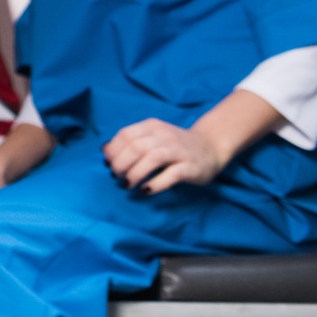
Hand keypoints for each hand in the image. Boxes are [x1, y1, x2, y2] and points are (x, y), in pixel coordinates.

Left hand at [103, 117, 227, 194]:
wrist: (211, 146)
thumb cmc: (174, 145)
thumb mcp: (153, 137)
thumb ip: (132, 141)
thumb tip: (105, 152)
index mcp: (152, 126)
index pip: (126, 135)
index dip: (113, 150)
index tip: (108, 164)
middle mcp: (165, 136)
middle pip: (136, 147)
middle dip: (121, 163)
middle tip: (116, 176)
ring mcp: (179, 150)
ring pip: (152, 158)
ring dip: (135, 173)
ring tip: (127, 184)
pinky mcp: (191, 166)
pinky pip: (171, 174)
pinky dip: (156, 183)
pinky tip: (146, 190)